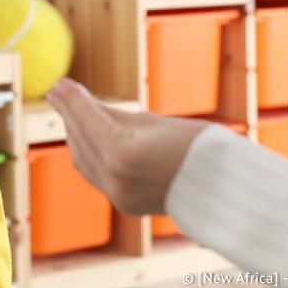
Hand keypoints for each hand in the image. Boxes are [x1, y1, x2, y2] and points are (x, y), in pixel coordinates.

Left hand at [46, 78, 209, 214]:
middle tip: (59, 91)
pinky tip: (84, 135)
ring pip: (82, 159)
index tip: (59, 82)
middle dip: (69, 113)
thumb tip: (79, 100)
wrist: (228, 188)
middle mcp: (116, 179)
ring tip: (69, 108)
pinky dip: (87, 153)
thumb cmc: (197, 145)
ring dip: (75, 133)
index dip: (72, 99)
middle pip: (80, 139)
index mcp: (123, 154)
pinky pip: (95, 174)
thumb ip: (112, 114)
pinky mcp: (124, 205)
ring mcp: (118, 196)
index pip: (87, 120)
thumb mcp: (152, 121)